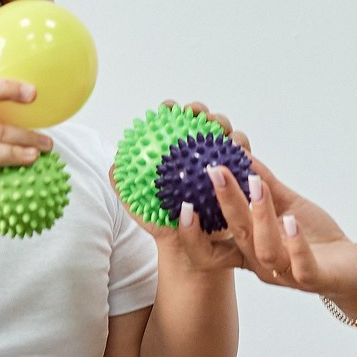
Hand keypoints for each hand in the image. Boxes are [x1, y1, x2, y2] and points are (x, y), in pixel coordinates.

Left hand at [113, 98, 245, 274]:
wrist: (188, 246)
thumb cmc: (163, 221)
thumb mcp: (139, 204)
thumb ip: (123, 185)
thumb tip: (113, 165)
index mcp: (175, 153)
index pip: (172, 123)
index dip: (171, 110)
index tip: (167, 110)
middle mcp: (199, 152)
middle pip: (202, 122)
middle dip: (202, 112)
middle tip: (198, 116)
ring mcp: (221, 162)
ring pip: (227, 134)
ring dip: (225, 127)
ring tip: (220, 131)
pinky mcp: (238, 174)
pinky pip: (243, 158)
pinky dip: (242, 150)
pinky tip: (236, 150)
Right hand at [207, 156, 356, 310]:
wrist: (353, 270)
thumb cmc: (316, 240)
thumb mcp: (288, 205)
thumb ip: (264, 184)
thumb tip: (240, 152)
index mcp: (250, 251)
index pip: (211, 251)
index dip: (193, 234)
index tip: (182, 204)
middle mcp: (263, 265)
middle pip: (238, 235)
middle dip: (226, 203)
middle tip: (215, 171)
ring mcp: (288, 274)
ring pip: (266, 250)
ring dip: (260, 216)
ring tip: (258, 186)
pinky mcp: (315, 280)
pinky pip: (302, 267)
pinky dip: (295, 243)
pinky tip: (291, 220)